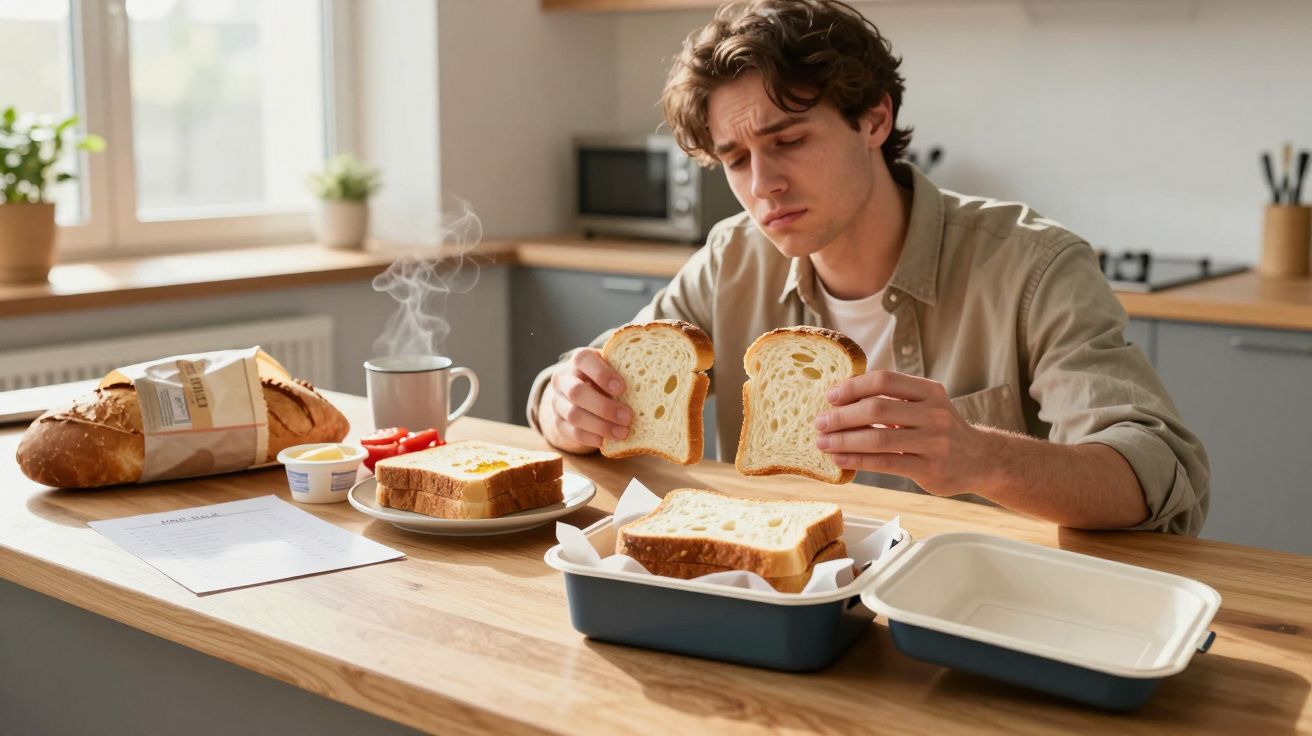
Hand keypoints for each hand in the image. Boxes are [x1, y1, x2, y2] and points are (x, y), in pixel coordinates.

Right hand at [539, 348, 631, 452]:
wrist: (580, 393)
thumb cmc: (606, 378)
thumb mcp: (614, 369)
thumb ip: (625, 373)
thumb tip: (651, 385)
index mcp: (579, 360)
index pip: (584, 360)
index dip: (602, 374)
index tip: (622, 388)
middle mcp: (563, 379)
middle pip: (577, 392)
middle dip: (604, 407)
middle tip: (628, 417)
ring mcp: (557, 401)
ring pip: (574, 415)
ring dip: (600, 426)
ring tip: (623, 433)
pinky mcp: (558, 422)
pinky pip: (572, 432)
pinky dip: (591, 438)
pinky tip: (607, 441)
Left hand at [813, 370, 990, 495]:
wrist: (980, 460)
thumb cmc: (939, 429)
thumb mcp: (925, 404)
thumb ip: (892, 398)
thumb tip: (840, 398)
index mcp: (929, 391)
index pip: (884, 380)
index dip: (853, 386)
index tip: (830, 397)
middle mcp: (934, 413)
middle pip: (877, 409)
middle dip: (842, 416)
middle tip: (820, 423)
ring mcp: (934, 442)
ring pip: (879, 438)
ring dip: (844, 440)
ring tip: (823, 443)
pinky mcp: (930, 469)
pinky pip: (886, 463)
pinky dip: (858, 460)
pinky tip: (840, 459)